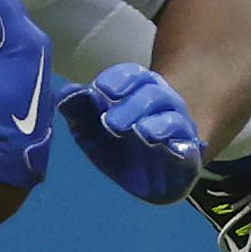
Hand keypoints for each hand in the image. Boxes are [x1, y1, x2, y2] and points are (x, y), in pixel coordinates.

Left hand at [58, 63, 205, 204]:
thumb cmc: (120, 146)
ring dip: (155, 122)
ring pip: (172, 116)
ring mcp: (178, 125)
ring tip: (140, 131)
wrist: (151, 176)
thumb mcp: (92, 131)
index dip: (119, 78)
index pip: (133, 75)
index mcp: (138, 91)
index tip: (102, 89)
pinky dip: (178, 143)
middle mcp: (162, 103)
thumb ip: (79, 113)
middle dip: (132, 104)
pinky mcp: (188, 151)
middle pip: (152, 92)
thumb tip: (62, 94)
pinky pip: (187, 143)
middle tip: (111, 122)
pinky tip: (163, 145)